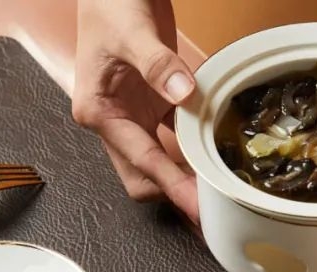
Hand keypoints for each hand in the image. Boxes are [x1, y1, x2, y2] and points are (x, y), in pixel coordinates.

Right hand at [72, 0, 196, 205]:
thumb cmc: (109, 3)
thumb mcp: (132, 32)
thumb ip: (157, 65)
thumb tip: (182, 94)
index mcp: (98, 112)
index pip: (140, 161)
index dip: (171, 186)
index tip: (195, 206)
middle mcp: (113, 120)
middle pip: (144, 175)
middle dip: (175, 192)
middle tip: (213, 204)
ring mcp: (134, 114)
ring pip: (160, 161)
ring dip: (185, 174)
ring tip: (217, 186)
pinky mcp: (152, 103)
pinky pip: (175, 135)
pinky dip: (192, 145)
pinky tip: (215, 152)